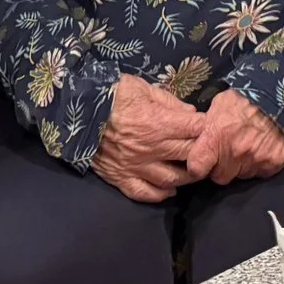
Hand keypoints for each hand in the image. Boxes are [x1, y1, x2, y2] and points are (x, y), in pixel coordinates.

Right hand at [92, 75, 205, 203]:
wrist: (75, 110)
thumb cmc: (111, 93)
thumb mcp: (143, 88)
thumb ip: (169, 102)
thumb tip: (191, 114)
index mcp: (158, 123)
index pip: (195, 130)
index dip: (205, 127)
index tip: (208, 126)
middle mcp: (150, 149)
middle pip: (188, 155)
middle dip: (201, 152)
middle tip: (206, 150)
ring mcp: (136, 166)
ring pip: (171, 179)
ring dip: (187, 176)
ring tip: (192, 171)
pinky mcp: (120, 178)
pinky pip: (144, 193)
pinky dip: (160, 194)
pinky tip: (169, 190)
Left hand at [184, 89, 283, 185]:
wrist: (281, 93)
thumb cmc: (247, 97)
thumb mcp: (220, 104)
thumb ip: (207, 126)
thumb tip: (198, 138)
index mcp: (216, 137)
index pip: (196, 168)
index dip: (197, 167)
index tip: (200, 163)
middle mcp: (234, 153)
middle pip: (220, 176)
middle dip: (221, 166)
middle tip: (227, 151)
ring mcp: (255, 160)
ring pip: (241, 175)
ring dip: (241, 165)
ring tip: (246, 146)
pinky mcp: (273, 163)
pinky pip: (260, 173)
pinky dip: (259, 164)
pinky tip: (261, 149)